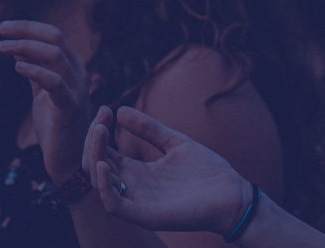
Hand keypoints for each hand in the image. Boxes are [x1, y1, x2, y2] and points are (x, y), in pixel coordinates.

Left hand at [0, 20, 93, 179]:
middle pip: (55, 38)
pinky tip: (16, 67)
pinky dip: (35, 71)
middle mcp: (79, 74)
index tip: (3, 27)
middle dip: (26, 30)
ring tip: (2, 48)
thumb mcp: (41, 93)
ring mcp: (77, 91)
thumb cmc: (55, 126)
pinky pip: (55, 83)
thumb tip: (17, 48)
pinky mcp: (70, 109)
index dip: (28, 27)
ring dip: (26, 47)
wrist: (68, 162)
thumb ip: (35, 71)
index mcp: (73, 68)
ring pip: (55, 55)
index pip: (54, 35)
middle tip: (0, 30)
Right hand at [87, 106, 254, 233]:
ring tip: (99, 132)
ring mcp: (138, 202)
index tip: (104, 108)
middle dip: (92, 141)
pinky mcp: (146, 216)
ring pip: (100, 184)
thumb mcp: (175, 143)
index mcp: (138, 172)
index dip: (99, 132)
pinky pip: (115, 205)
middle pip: (97, 166)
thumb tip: (120, 110)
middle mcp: (133, 187)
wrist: (232, 194)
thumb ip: (149, 130)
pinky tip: (105, 164)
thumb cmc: (208, 172)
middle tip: (100, 119)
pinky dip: (105, 186)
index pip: (105, 153)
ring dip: (94, 157)